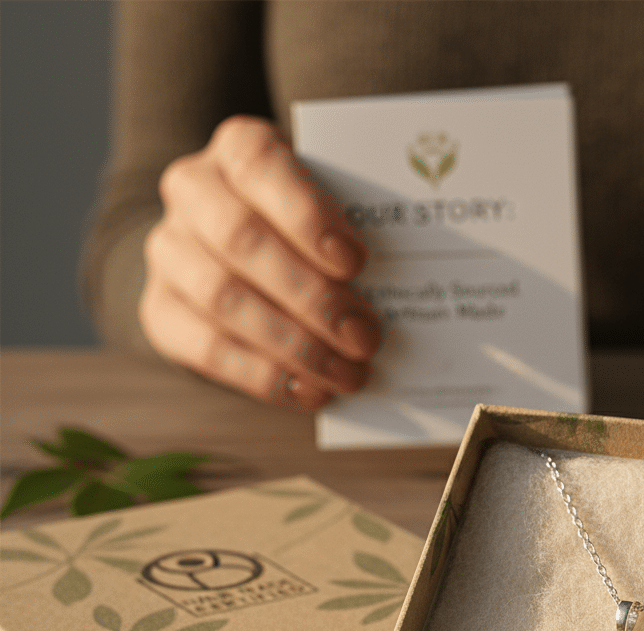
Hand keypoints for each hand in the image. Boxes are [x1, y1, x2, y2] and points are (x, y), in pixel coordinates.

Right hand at [140, 115, 380, 408]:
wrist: (237, 257)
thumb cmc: (307, 231)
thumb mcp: (332, 213)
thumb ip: (352, 235)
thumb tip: (405, 290)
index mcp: (239, 149)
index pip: (260, 164)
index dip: (306, 214)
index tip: (354, 261)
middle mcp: (193, 191)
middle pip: (241, 239)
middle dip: (311, 296)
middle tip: (365, 338)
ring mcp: (169, 251)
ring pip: (223, 298)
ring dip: (294, 345)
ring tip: (347, 374)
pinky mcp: (161, 310)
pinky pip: (206, 348)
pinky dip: (264, 376)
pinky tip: (310, 391)